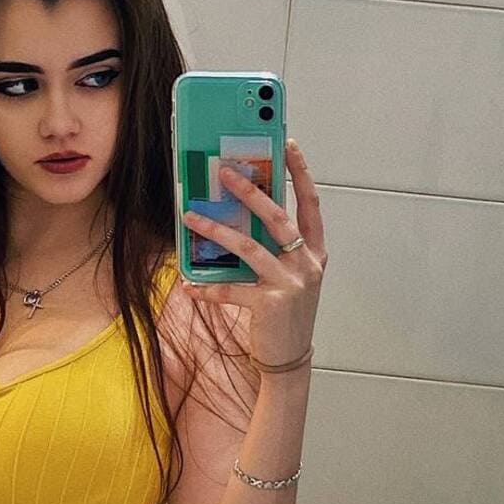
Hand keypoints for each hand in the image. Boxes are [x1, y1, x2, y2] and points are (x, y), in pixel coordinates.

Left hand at [180, 139, 326, 368]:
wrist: (290, 358)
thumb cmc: (285, 313)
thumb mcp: (289, 277)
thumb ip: (275, 249)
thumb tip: (240, 217)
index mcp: (315, 252)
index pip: (310, 204)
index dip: (301, 173)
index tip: (290, 145)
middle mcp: (308, 264)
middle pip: (278, 217)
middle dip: (250, 191)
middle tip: (226, 172)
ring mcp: (291, 283)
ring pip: (249, 247)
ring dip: (216, 230)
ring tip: (191, 216)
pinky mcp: (271, 304)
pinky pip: (230, 288)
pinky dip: (206, 287)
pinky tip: (188, 284)